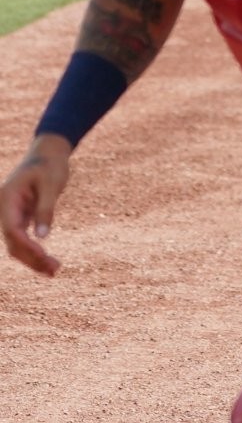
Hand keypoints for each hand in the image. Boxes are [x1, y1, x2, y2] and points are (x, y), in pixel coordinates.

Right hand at [0, 134, 70, 275]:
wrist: (49, 152)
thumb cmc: (50, 164)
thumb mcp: (51, 184)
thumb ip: (46, 208)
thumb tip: (42, 237)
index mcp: (8, 198)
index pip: (12, 229)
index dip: (26, 245)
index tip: (44, 254)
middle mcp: (6, 209)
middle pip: (13, 241)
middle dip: (31, 258)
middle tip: (54, 270)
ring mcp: (12, 214)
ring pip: (17, 243)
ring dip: (33, 259)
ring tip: (54, 271)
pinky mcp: (22, 216)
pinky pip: (24, 238)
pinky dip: (35, 250)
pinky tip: (49, 262)